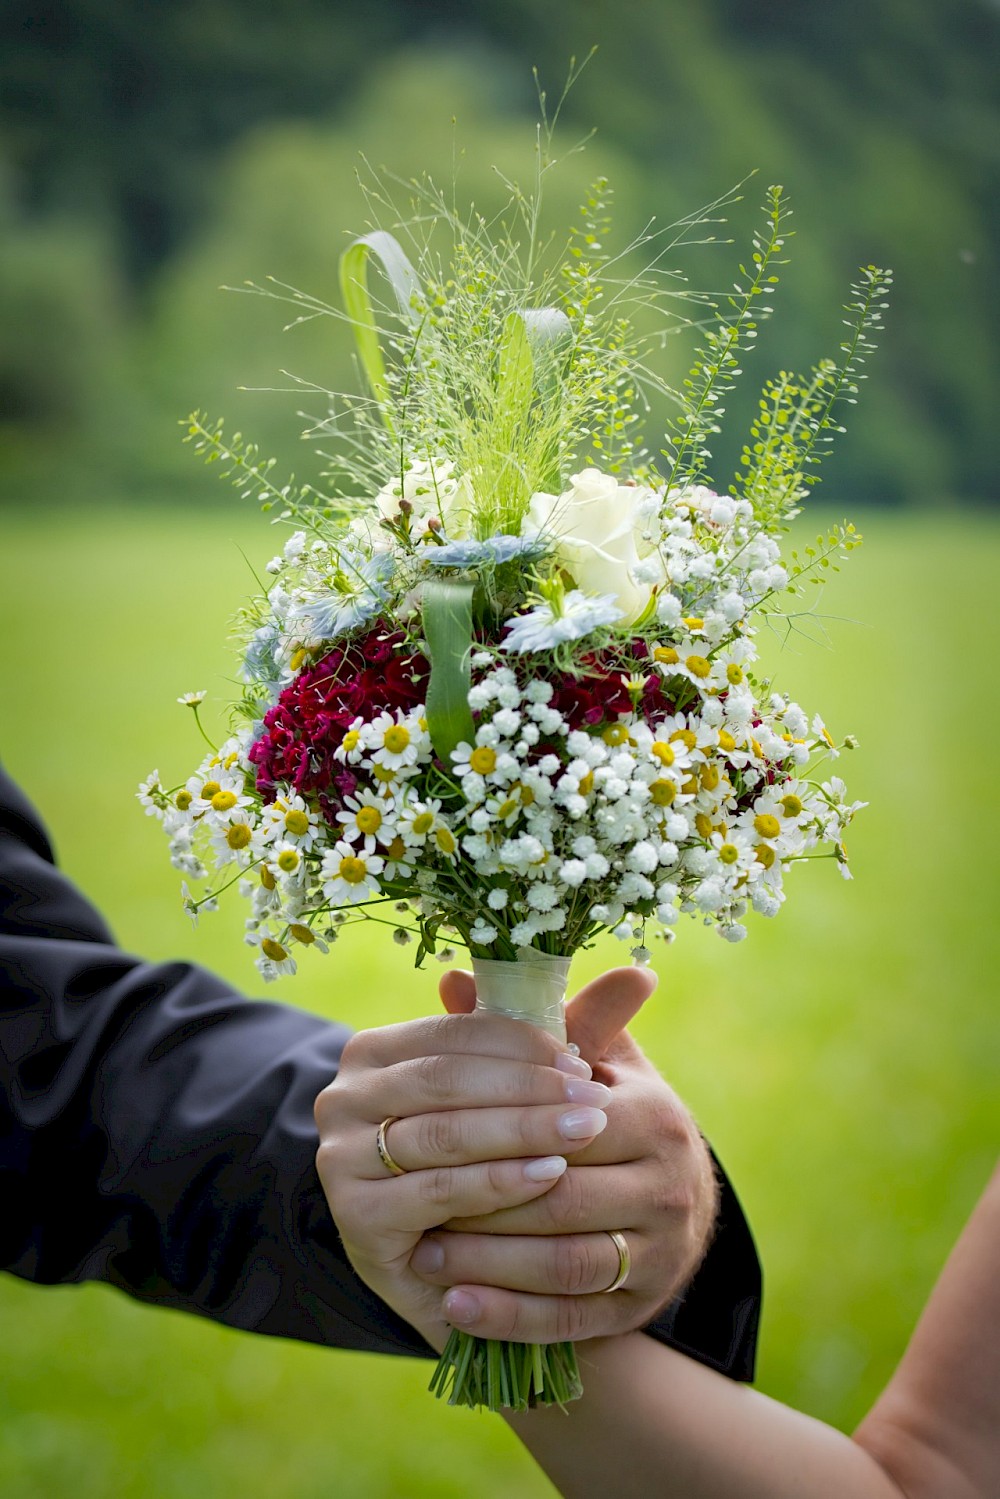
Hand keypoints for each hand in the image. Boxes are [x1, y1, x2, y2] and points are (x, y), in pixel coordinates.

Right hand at [314, 1008, 609, 1348]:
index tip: (583, 1061)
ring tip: (581, 1134)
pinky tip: (547, 1177)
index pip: (452, 1033)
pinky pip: (435, 1191)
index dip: (522, 1044)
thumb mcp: (525, 1091)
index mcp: (374, 1052)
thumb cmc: (489, 1160)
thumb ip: (572, 1033)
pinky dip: (496, 1182)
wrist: (457, 1265)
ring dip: (519, 1132)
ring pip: (443, 1135)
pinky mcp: (356, 1218)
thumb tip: (641, 976)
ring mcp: (340, 1159)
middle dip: (527, 1089)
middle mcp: (342, 1097)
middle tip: (594, 1101)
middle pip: (446, 1081)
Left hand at [411, 967, 719, 1343]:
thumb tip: (454, 980)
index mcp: (655, 1116)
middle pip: (561, 1197)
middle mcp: (670, 1184)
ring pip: (563, 1264)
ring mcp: (661, 1253)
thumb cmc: (610, 1116)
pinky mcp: (642, 1308)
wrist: (672, 1202)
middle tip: (412, 1202)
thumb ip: (525, 1026)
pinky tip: (455, 1307)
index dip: (494, 1132)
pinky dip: (510, 1316)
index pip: (563, 1123)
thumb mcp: (585, 1064)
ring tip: (423, 1257)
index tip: (426, 1137)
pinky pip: (570, 1320)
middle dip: (482, 1203)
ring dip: (489, 1264)